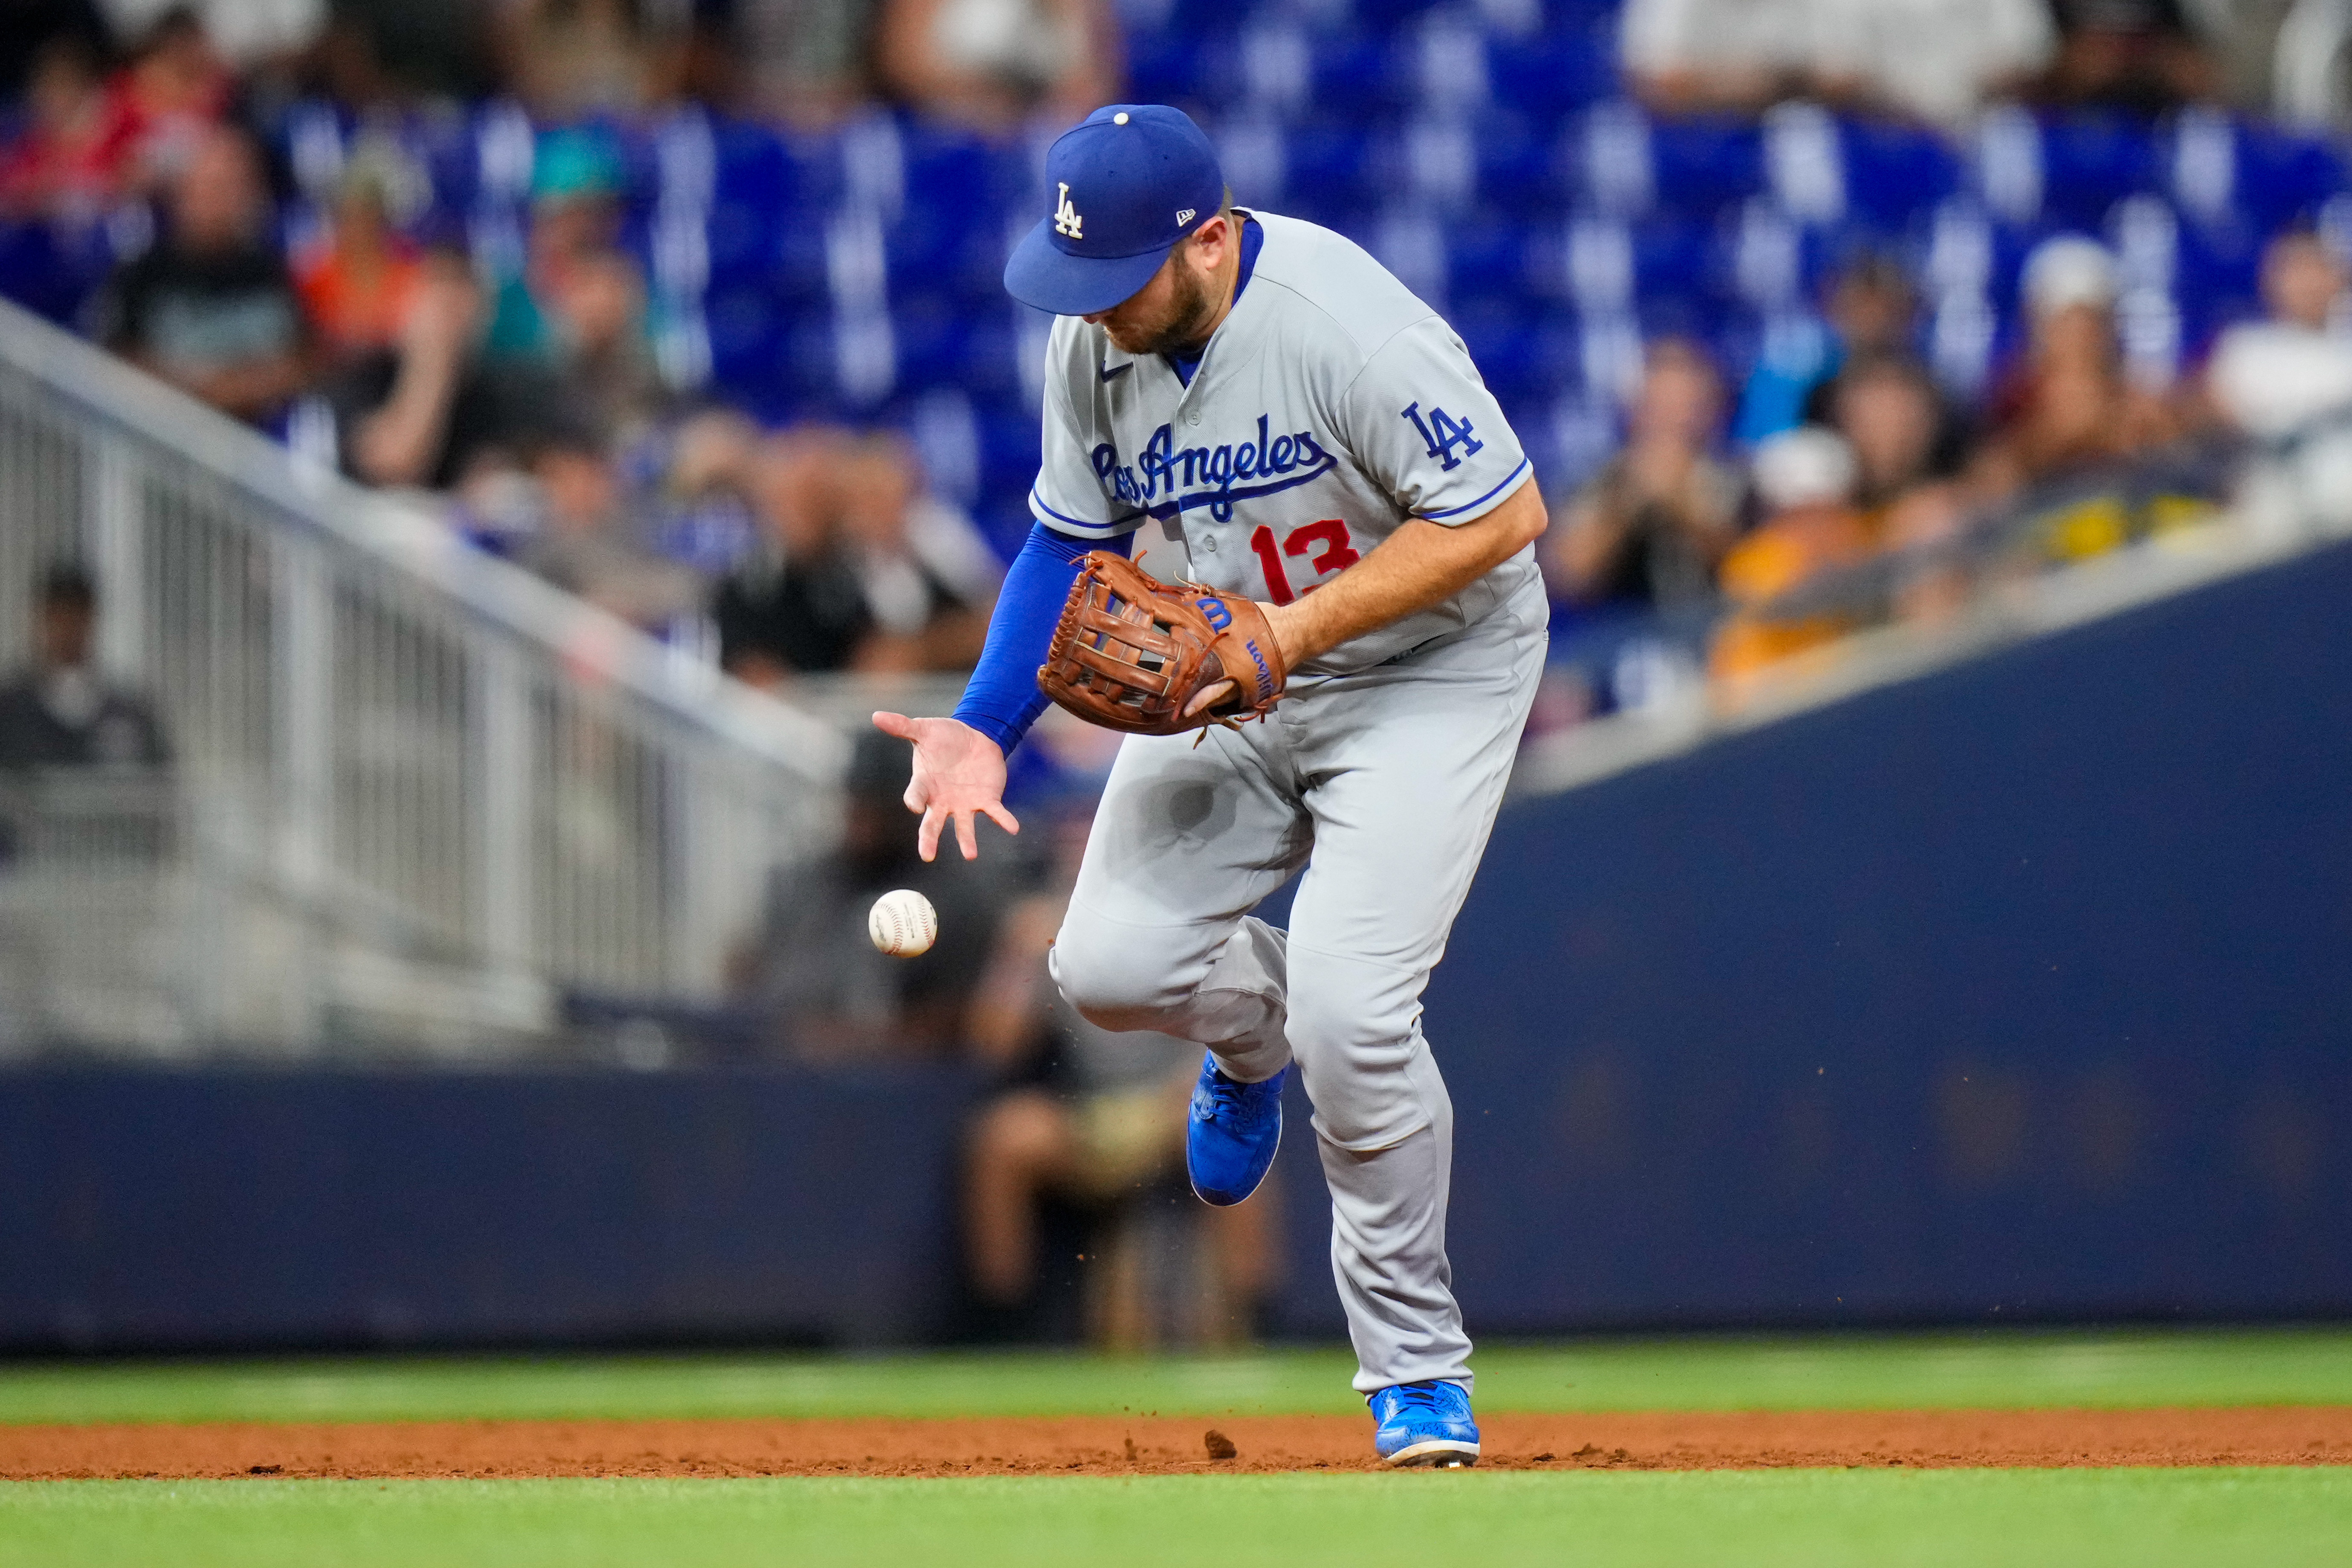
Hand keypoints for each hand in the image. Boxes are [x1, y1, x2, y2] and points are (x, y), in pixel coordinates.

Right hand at [871, 711, 1018, 861]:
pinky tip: (1013, 828)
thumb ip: (902, 726)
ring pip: (964, 826)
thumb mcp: (923, 729)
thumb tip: (876, 715)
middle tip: (927, 856)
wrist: (974, 736)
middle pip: (933, 823)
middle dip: (930, 839)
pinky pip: (995, 812)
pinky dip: (1003, 820)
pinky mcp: (986, 799)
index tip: (914, 805)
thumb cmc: (943, 736)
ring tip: (970, 855)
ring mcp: (964, 803)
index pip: (915, 795)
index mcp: (925, 785)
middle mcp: (942, 800)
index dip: (914, 800)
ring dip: (967, 840)